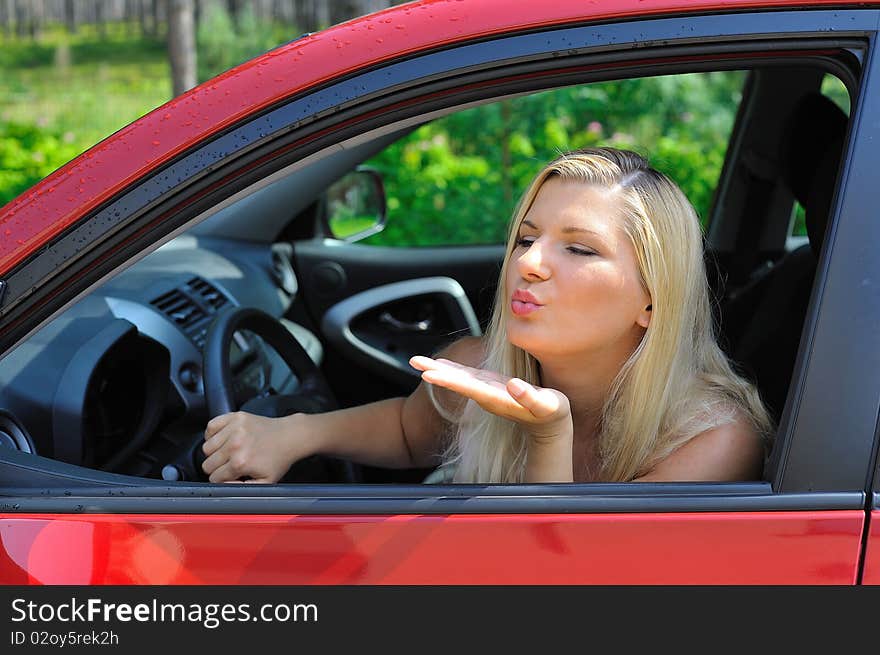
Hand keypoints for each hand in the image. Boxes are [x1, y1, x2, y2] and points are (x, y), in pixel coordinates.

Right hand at [202, 411, 309, 482]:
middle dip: (216, 467)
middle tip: (229, 464)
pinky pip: (211, 426)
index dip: (221, 479)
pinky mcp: (235, 417)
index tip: (229, 475)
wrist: (289, 436)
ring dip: (214, 452)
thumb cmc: (278, 458)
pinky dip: (213, 434)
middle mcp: (235, 444)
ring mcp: (235, 428)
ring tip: (227, 452)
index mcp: (241, 462)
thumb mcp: (265, 482)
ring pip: (206, 446)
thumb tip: (223, 485)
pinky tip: (224, 439)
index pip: (214, 477)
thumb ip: (242, 489)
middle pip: (207, 463)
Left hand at [409, 355, 571, 441]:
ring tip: (418, 361)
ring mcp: (486, 390)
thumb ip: (530, 397)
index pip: (466, 387)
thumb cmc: (551, 414)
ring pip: (458, 378)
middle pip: (455, 382)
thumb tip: (513, 385)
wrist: (550, 427)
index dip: (447, 380)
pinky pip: (467, 376)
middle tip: (412, 361)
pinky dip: (453, 369)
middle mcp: (486, 394)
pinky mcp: (491, 386)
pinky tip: (442, 364)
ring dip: (438, 369)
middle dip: (434, 371)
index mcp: (495, 397)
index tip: (428, 374)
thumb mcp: (546, 405)